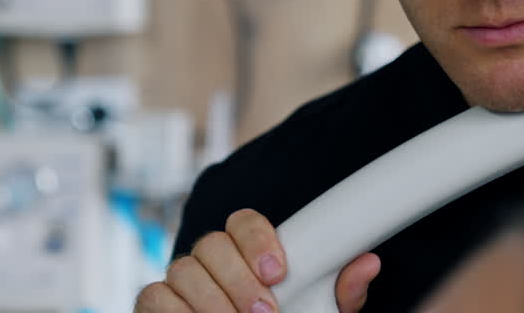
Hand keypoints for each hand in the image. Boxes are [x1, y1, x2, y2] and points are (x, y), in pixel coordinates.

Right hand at [135, 208, 380, 312]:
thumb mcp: (320, 311)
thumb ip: (342, 291)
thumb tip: (369, 263)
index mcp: (249, 250)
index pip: (244, 220)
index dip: (257, 239)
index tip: (277, 271)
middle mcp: (212, 259)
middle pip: (212, 243)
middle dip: (238, 279)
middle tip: (264, 312)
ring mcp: (181, 280)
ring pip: (183, 269)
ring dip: (212, 301)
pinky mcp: (156, 303)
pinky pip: (154, 295)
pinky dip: (175, 310)